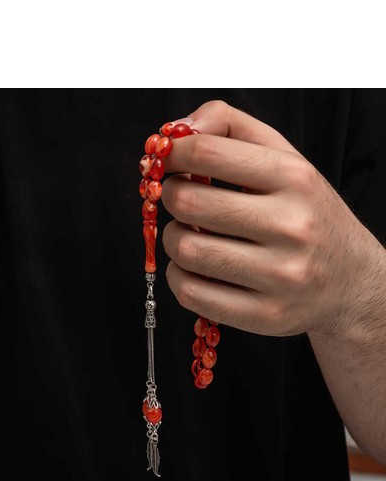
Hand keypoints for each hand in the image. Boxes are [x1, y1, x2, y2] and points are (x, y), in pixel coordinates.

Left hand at [162, 100, 385, 336]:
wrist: (351, 281)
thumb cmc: (307, 214)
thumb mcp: (284, 159)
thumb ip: (232, 127)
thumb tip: (178, 130)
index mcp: (294, 178)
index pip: (207, 153)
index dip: (172, 154)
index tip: (167, 161)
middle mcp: (292, 226)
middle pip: (189, 203)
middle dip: (171, 199)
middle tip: (181, 201)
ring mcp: (280, 276)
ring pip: (186, 251)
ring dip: (173, 240)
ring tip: (191, 236)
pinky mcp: (266, 315)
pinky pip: (192, 294)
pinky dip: (180, 278)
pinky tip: (195, 269)